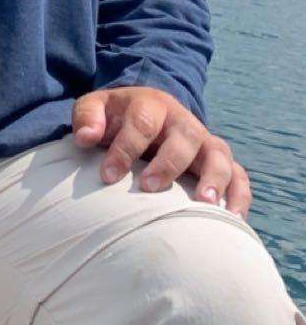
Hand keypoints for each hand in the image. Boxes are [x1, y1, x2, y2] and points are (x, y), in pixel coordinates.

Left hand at [72, 86, 250, 217]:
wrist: (144, 113)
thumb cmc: (116, 118)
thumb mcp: (96, 107)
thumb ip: (87, 117)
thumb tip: (86, 137)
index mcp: (152, 104)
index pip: (142, 122)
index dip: (125, 149)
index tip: (108, 176)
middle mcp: (182, 121)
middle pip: (186, 135)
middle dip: (169, 162)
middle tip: (149, 187)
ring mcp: (204, 141)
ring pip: (218, 154)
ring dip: (214, 178)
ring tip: (204, 204)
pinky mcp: (217, 161)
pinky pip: (238, 175)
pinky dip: (239, 195)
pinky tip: (232, 219)